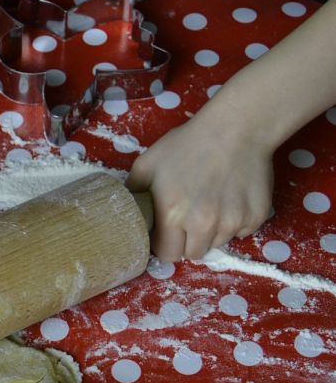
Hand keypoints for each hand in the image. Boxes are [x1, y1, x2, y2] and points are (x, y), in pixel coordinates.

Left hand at [127, 96, 273, 261]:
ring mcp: (232, 222)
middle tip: (188, 217)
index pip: (167, 254)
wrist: (235, 128)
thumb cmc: (187, 145)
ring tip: (210, 202)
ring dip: (211, 231)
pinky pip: (240, 232)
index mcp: (172, 214)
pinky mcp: (255, 217)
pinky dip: (234, 222)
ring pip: (217, 243)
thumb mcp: (147, 165)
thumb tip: (127, 213)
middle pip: (193, 253)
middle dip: (187, 240)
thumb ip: (134, 194)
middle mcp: (203, 224)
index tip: (167, 231)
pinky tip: (230, 198)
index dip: (165, 243)